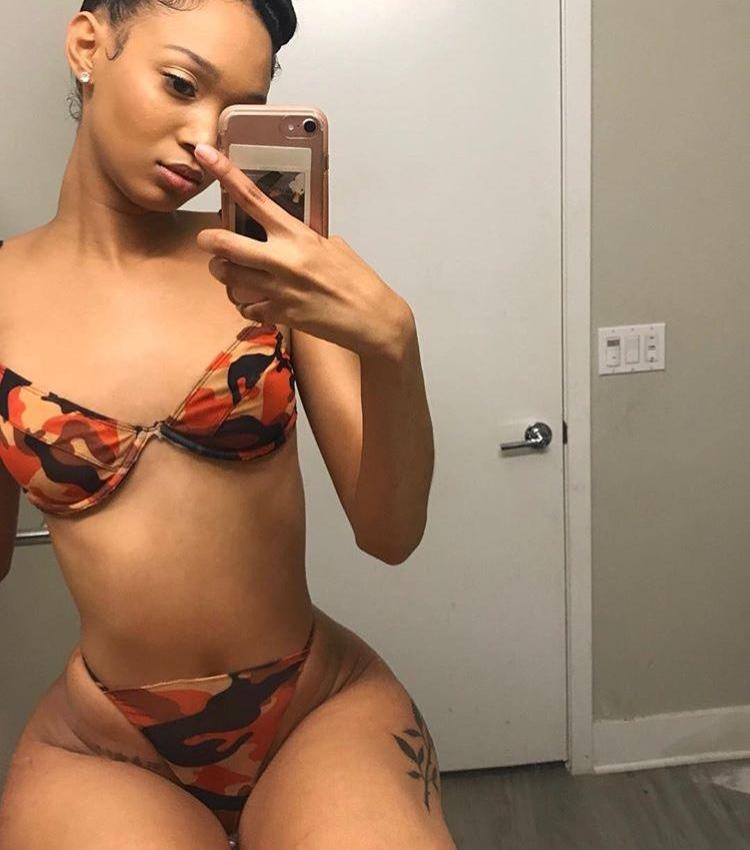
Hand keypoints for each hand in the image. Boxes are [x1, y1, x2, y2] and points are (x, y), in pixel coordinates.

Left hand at [193, 143, 410, 356]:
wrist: (372, 317)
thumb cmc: (357, 280)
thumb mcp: (332, 247)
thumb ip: (303, 239)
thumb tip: (284, 236)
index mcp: (298, 235)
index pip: (253, 198)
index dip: (225, 173)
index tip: (204, 154)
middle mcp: (284, 260)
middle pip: (225, 243)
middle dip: (208, 241)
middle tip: (207, 241)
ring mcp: (280, 290)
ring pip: (228, 278)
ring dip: (223, 273)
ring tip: (230, 272)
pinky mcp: (281, 315)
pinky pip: (246, 307)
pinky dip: (245, 304)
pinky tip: (254, 301)